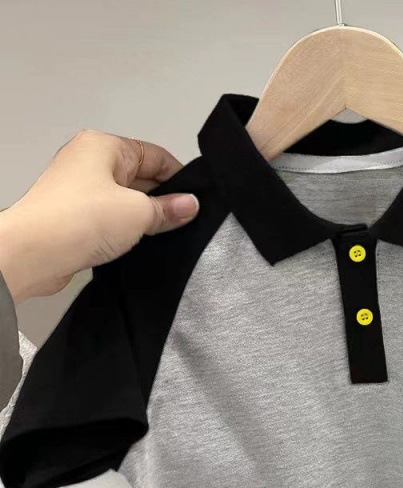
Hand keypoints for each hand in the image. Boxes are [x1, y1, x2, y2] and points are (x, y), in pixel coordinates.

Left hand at [0, 131, 198, 300]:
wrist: (34, 253)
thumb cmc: (77, 220)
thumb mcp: (139, 212)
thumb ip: (169, 209)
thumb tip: (190, 206)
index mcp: (103, 146)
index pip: (154, 155)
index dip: (179, 177)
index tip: (195, 200)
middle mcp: (88, 162)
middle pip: (140, 176)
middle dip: (162, 198)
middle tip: (182, 220)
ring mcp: (79, 189)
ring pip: (125, 199)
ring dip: (143, 216)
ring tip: (161, 234)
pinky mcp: (74, 216)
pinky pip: (110, 217)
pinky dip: (126, 229)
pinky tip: (139, 243)